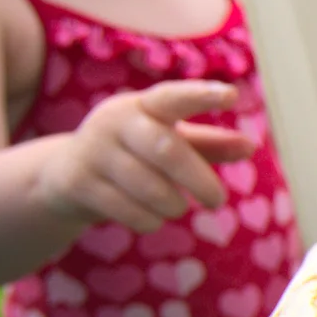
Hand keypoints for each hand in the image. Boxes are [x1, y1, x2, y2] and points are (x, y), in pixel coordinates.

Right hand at [34, 81, 254, 233]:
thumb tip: (251, 147)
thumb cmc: (134, 153)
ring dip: (174, 205)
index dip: (201, 96)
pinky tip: (149, 216)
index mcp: (143, 106)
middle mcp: (115, 121)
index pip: (173, 97)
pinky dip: (151, 221)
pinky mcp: (79, 182)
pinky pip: (131, 212)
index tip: (232, 96)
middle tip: (217, 200)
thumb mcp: (170, 142)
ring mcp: (94, 151)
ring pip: (151, 188)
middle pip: (167, 150)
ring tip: (176, 206)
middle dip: (199, 180)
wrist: (65, 173)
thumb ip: (209, 144)